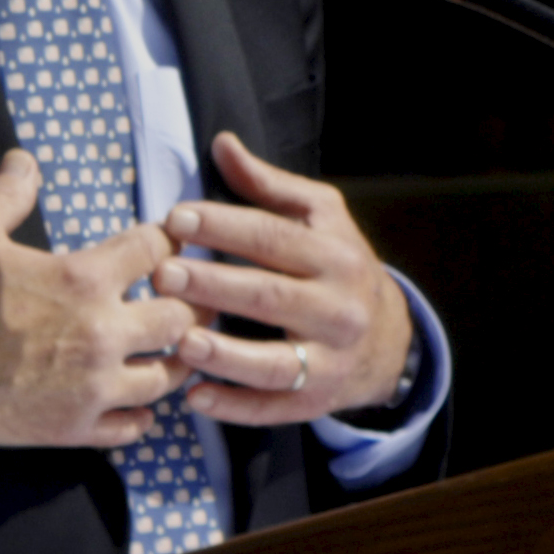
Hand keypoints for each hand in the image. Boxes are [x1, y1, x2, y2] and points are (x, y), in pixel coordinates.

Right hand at [0, 149, 192, 448]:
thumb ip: (8, 192)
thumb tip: (25, 160)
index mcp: (84, 279)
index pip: (157, 249)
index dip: (168, 240)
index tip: (170, 244)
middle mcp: (102, 333)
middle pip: (181, 316)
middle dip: (188, 303)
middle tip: (187, 299)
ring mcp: (93, 386)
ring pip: (167, 376)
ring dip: (172, 360)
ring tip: (169, 351)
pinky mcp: (77, 427)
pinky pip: (133, 426)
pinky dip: (141, 415)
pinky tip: (137, 404)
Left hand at [163, 133, 411, 425]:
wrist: (389, 339)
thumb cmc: (338, 266)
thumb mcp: (319, 217)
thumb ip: (267, 185)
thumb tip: (221, 144)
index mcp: (335, 256)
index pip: (273, 238)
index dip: (224, 227)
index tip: (176, 219)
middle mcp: (337, 309)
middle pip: (270, 297)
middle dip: (215, 286)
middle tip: (164, 276)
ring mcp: (329, 360)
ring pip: (276, 363)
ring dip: (227, 355)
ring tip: (182, 341)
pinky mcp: (316, 401)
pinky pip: (274, 409)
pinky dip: (235, 408)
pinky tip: (196, 398)